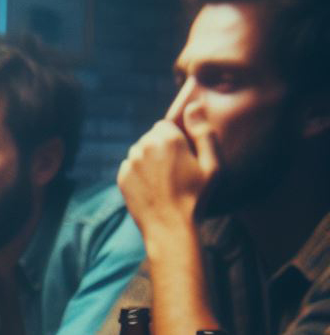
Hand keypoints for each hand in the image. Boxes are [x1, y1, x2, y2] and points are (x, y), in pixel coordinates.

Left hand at [117, 109, 218, 237]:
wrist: (170, 228)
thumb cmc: (195, 198)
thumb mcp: (213, 165)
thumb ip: (204, 132)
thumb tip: (193, 106)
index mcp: (169, 139)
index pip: (165, 125)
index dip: (174, 139)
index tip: (182, 157)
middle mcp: (146, 146)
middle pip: (150, 138)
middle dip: (160, 148)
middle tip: (173, 171)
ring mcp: (131, 163)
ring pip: (139, 152)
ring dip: (148, 160)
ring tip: (162, 181)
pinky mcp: (122, 178)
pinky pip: (129, 167)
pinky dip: (137, 173)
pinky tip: (150, 188)